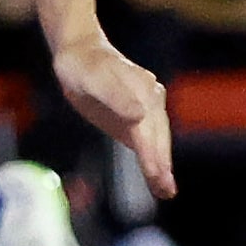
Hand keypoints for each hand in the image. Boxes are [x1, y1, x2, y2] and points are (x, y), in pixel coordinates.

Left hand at [53, 34, 174, 199]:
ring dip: (162, 167)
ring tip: (166, 191)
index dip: (151, 153)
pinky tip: (156, 179)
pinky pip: (147, 142)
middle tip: (166, 191)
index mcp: (143, 91)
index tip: (155, 174)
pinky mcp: (137, 120)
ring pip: (157, 142)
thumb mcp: (95, 78)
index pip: (147, 129)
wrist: (80, 54)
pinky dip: (153, 162)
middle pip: (157, 138)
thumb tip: (140, 115)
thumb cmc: (85, 66)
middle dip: (161, 165)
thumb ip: (116, 95)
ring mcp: (147, 110)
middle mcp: (151, 101)